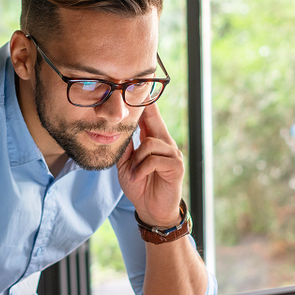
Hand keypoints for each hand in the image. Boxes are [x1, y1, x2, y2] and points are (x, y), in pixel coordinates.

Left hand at [117, 103, 183, 227]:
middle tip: (136, 94)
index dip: (146, 103)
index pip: (150, 117)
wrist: (151, 210)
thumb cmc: (140, 186)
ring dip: (136, 160)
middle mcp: (166, 144)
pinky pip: (153, 159)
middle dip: (146, 108)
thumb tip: (118, 129)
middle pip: (154, 120)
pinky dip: (141, 169)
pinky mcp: (176, 167)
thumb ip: (126, 147)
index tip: (142, 83)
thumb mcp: (126, 165)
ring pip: (150, 143)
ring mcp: (173, 154)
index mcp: (154, 141)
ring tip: (132, 173)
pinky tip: (137, 177)